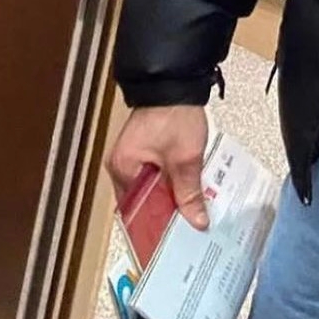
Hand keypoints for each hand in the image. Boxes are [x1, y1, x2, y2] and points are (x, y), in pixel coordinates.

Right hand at [106, 104, 209, 229]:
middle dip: (167, 211)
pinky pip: (156, 173)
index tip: (174, 238)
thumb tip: (196, 222)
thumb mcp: (186, 158)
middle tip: (188, 226)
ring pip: (152, 187)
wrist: (177, 81)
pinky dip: (171, 181)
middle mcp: (122, 164)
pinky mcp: (144, 146)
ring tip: (192, 210)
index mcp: (124, 169)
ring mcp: (132, 155)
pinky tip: (189, 187)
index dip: (156, 225)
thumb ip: (189, 192)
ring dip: (171, 195)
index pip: (136, 210)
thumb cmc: (175, 115)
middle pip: (144, 200)